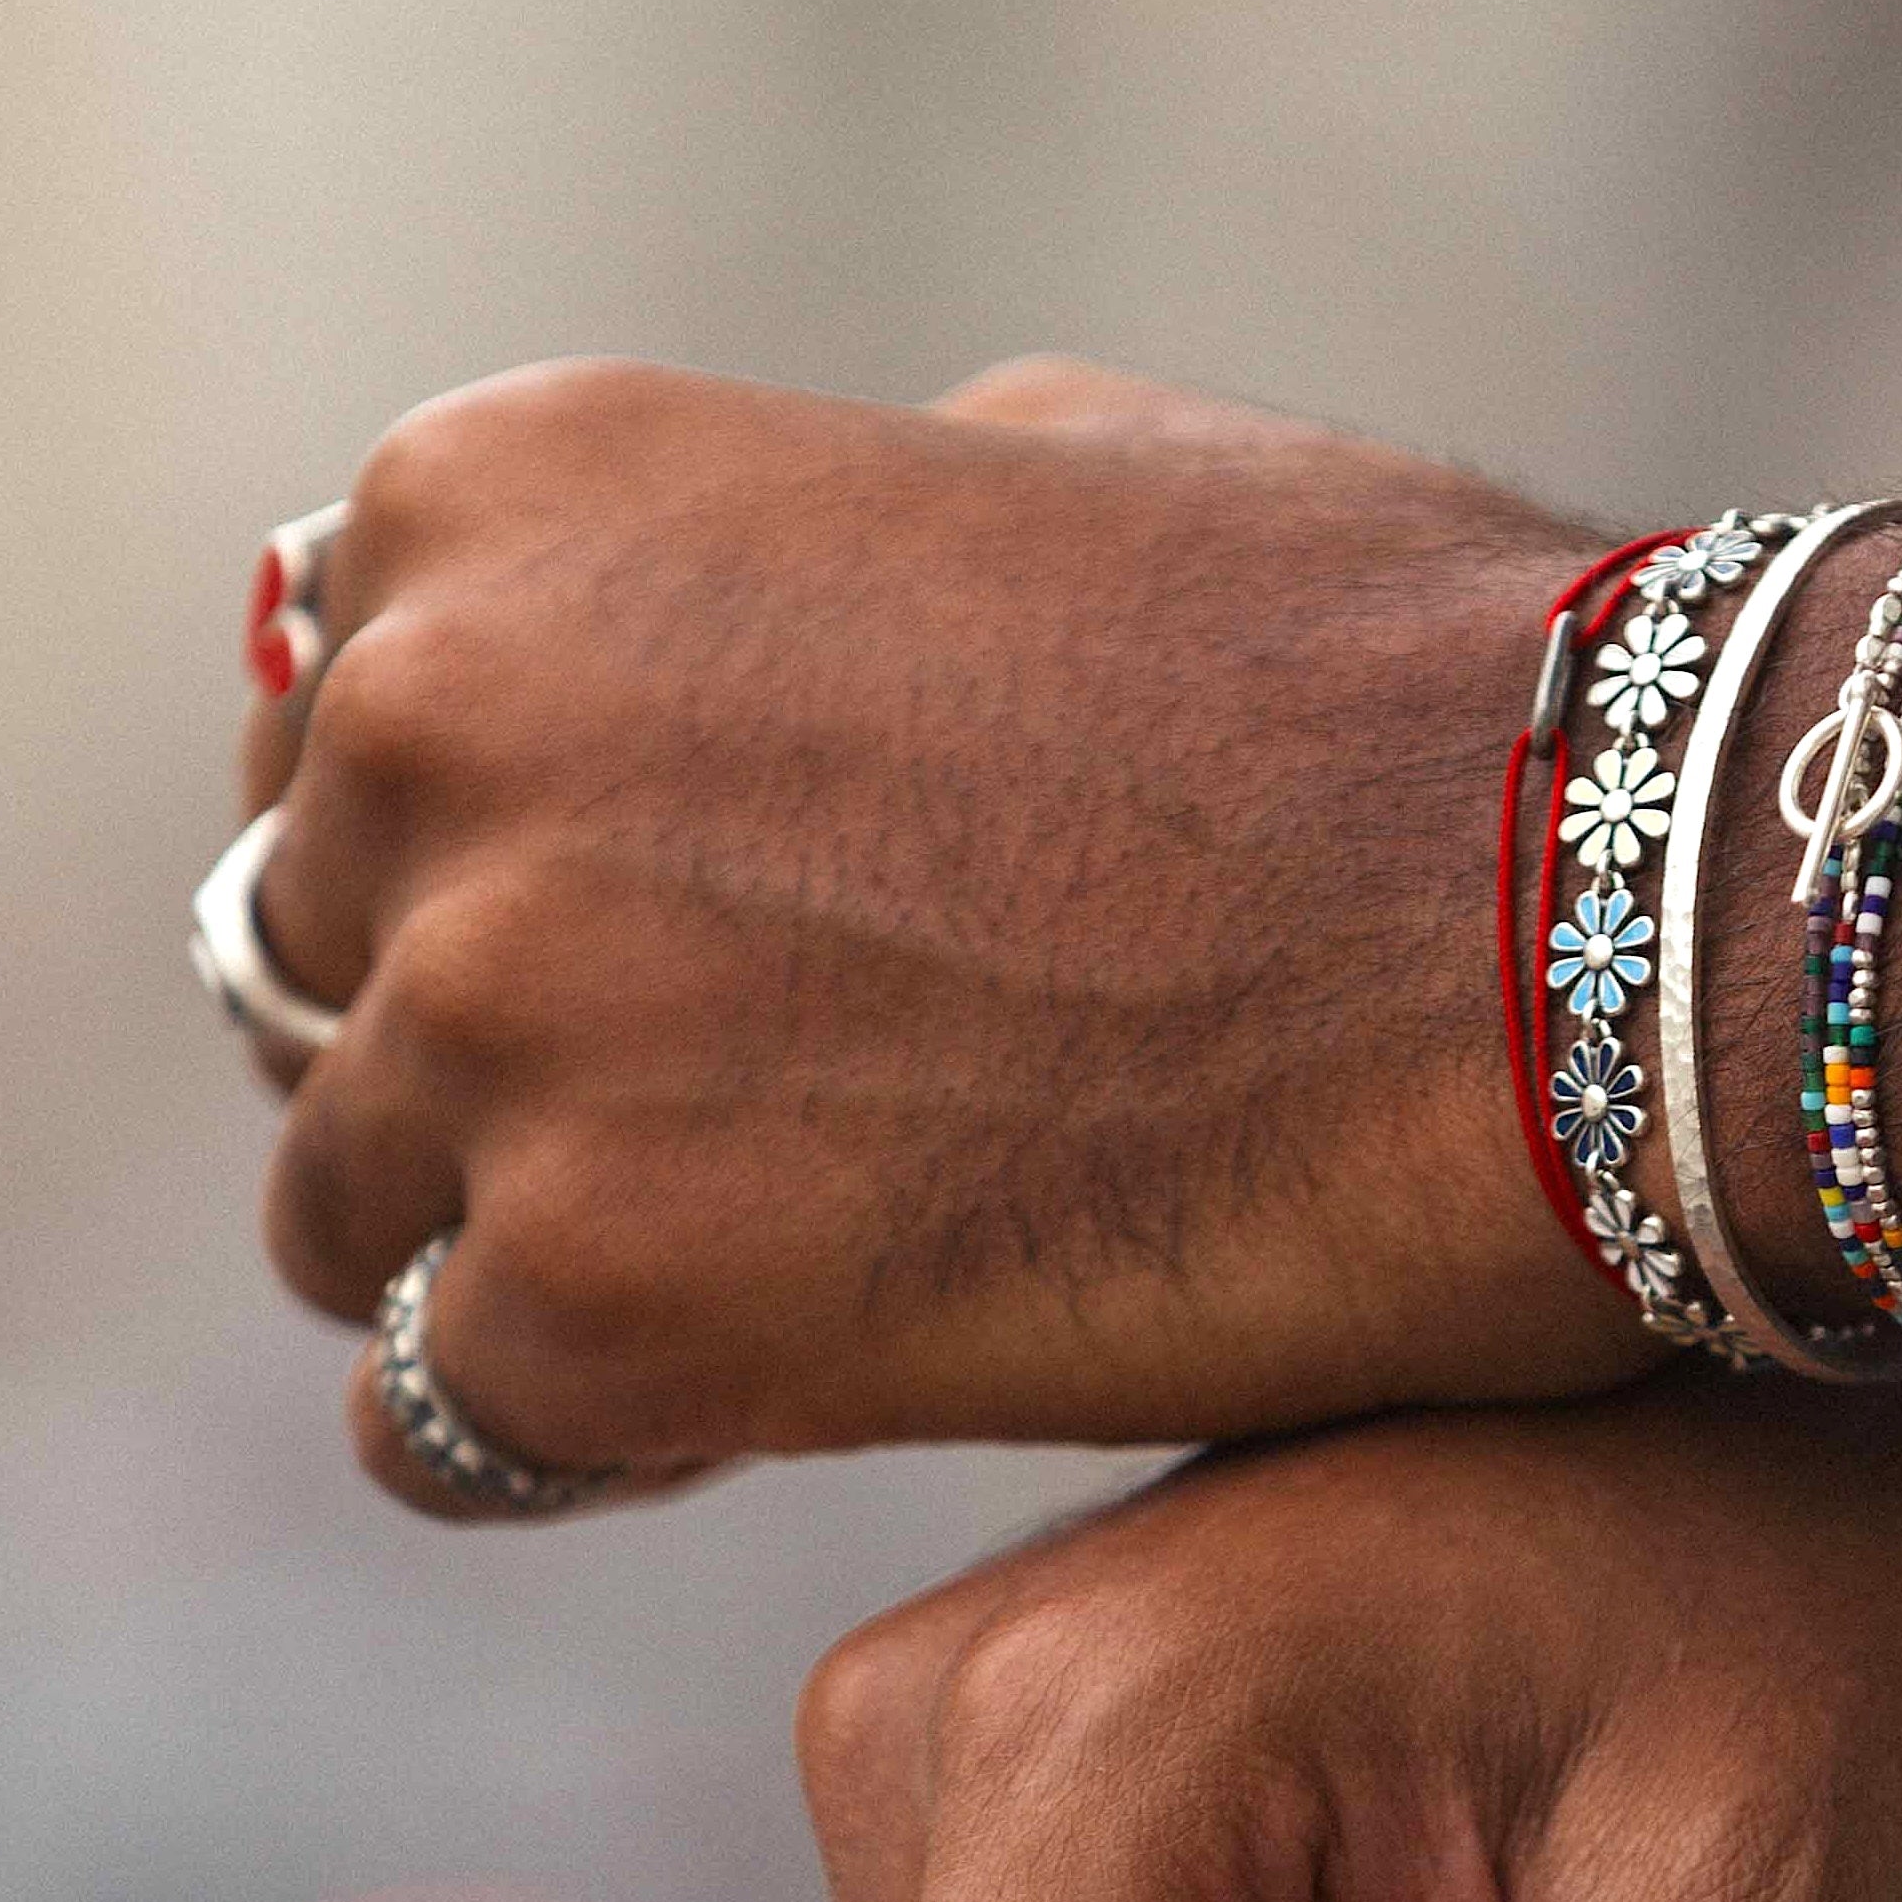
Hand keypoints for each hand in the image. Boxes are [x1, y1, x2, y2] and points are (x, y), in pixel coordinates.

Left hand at [238, 354, 1660, 1507]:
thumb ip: (785, 562)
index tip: (657, 978)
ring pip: (358, 1217)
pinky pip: (446, 1423)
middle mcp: (435, 727)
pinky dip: (593, 1433)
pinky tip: (787, 1396)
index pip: (336, 751)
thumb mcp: (1034, 467)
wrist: (1580, 919)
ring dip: (534, 1259)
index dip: (489, 886)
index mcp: (504, 501)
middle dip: (495, 1073)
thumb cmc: (1377, 689)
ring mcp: (497, 1019)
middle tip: (742, 1146)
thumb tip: (700, 653)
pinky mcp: (587, 1298)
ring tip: (792, 1275)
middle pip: (320, 982)